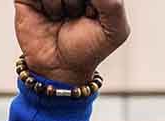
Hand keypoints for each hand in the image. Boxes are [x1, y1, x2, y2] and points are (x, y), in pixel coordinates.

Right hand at [14, 0, 129, 83]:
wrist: (60, 69)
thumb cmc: (88, 49)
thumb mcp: (116, 30)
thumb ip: (114, 3)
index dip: (92, 2)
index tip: (92, 13)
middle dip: (78, 0)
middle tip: (77, 15)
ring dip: (63, 3)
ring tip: (63, 17)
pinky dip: (48, 3)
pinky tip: (49, 14)